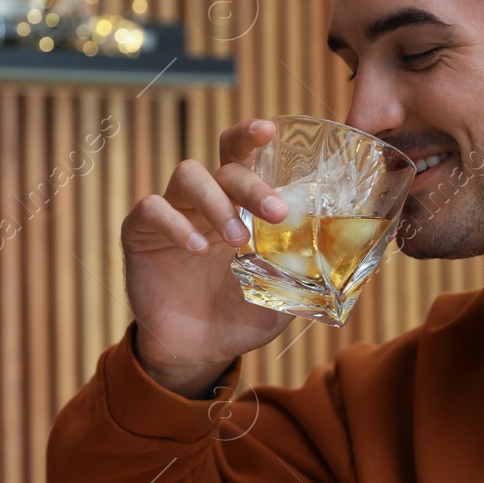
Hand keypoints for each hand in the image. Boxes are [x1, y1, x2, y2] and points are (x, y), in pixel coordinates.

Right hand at [122, 118, 293, 396]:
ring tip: (236, 239)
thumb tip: (343, 260)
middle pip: (224, 164)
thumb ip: (303, 275)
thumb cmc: (238, 317)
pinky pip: (152, 208)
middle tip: (275, 211)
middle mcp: (206, 200)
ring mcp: (172, 212)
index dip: (253, 135)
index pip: (244, 155)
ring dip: (216, 202)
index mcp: (238, 205)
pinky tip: (193, 249)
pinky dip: (175, 224)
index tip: (270, 129)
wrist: (195, 352)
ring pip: (188, 175)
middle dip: (252, 182)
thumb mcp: (280, 298)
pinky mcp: (140, 231)